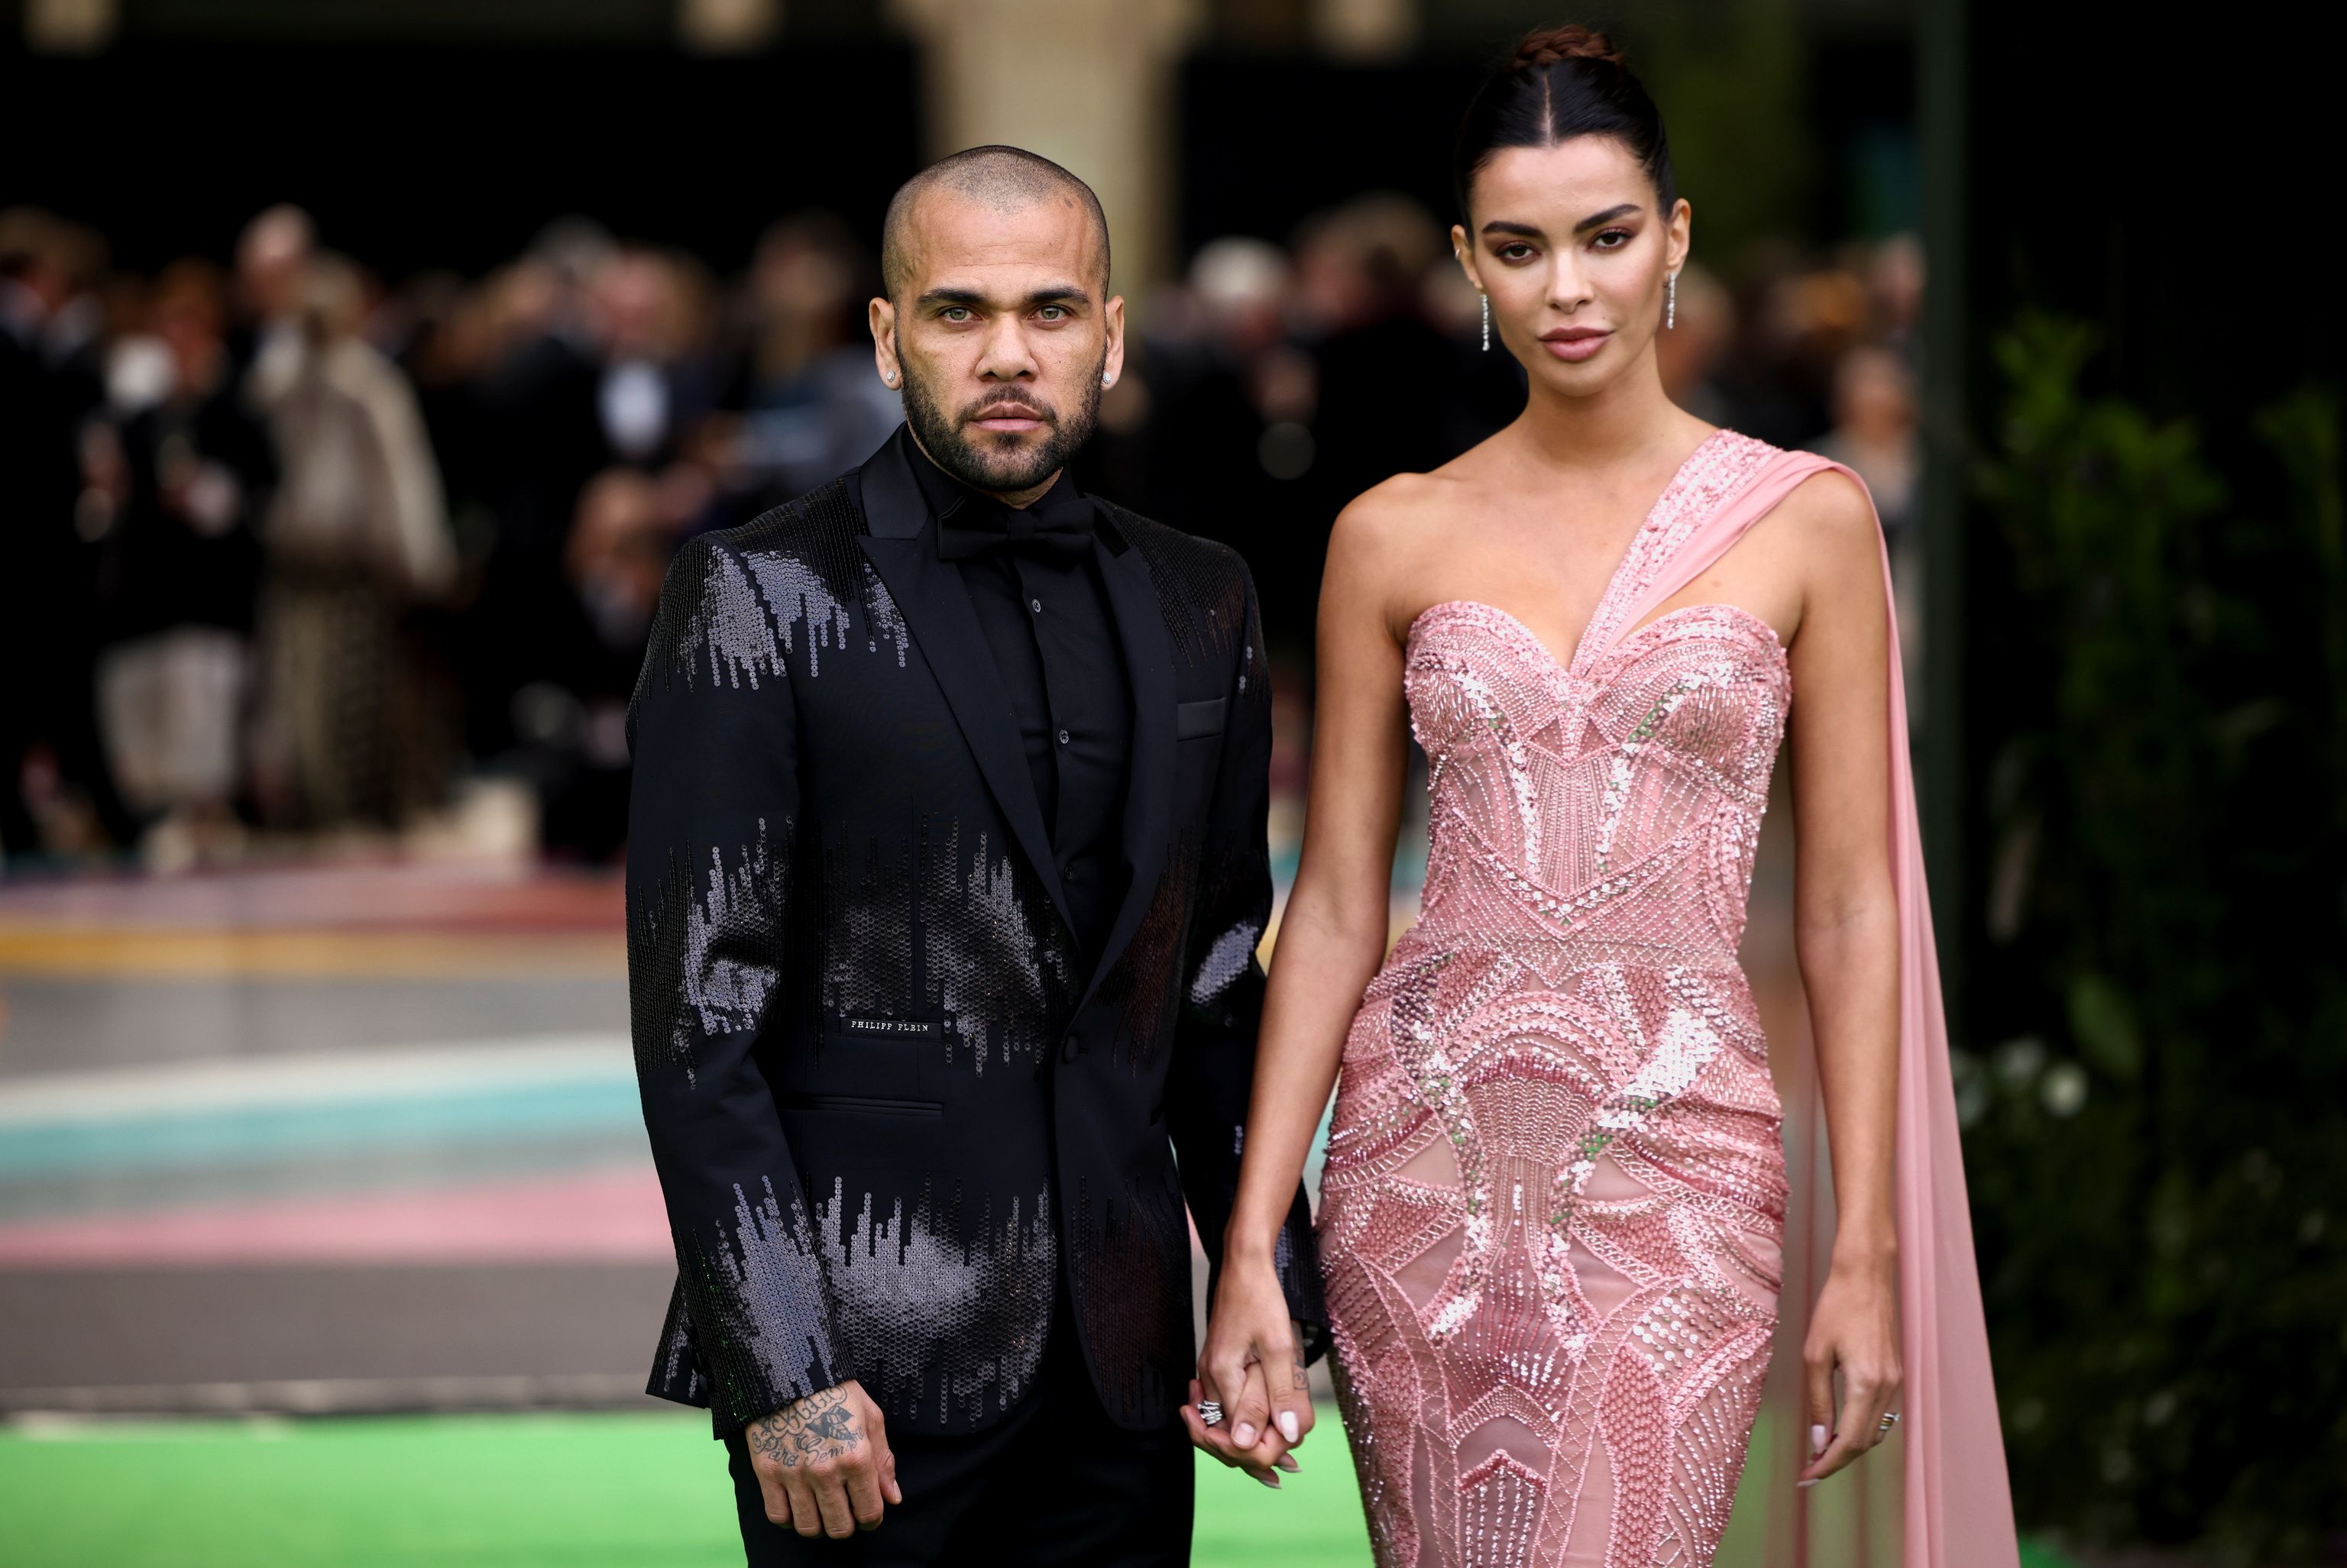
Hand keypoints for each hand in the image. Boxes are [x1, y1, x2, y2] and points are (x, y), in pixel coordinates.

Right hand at [744, 1379, 901, 1537]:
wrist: (791, 1370)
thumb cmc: (836, 1392)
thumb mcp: (871, 1418)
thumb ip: (883, 1461)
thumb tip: (892, 1497)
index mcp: (856, 1457)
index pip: (869, 1512)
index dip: (872, 1520)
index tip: (868, 1516)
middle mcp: (825, 1471)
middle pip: (839, 1527)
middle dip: (846, 1527)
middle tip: (845, 1514)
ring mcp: (793, 1474)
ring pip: (808, 1527)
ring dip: (818, 1525)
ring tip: (821, 1511)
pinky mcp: (767, 1472)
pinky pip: (778, 1515)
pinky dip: (789, 1519)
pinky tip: (797, 1506)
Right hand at [1187, 1259, 1312, 1485]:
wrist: (1244, 1263)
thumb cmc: (1262, 1297)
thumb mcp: (1279, 1345)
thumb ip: (1280, 1393)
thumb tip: (1285, 1436)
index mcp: (1221, 1376)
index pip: (1233, 1435)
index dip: (1261, 1452)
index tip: (1290, 1457)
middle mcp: (1207, 1378)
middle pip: (1221, 1436)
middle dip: (1250, 1456)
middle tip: (1286, 1469)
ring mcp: (1208, 1371)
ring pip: (1220, 1423)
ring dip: (1246, 1442)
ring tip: (1280, 1460)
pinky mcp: (1215, 1364)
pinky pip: (1222, 1405)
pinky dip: (1241, 1423)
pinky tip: (1262, 1429)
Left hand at [1797, 1254, 1902, 1487]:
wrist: (1866, 1276)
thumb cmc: (1835, 1308)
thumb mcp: (1815, 1355)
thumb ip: (1819, 1401)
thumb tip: (1819, 1442)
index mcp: (1867, 1384)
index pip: (1850, 1442)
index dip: (1828, 1464)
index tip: (1807, 1476)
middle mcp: (1888, 1387)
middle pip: (1866, 1443)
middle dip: (1837, 1461)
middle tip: (1810, 1471)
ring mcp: (1896, 1381)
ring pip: (1876, 1431)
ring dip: (1850, 1447)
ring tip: (1821, 1454)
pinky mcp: (1896, 1373)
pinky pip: (1881, 1414)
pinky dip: (1861, 1428)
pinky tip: (1841, 1430)